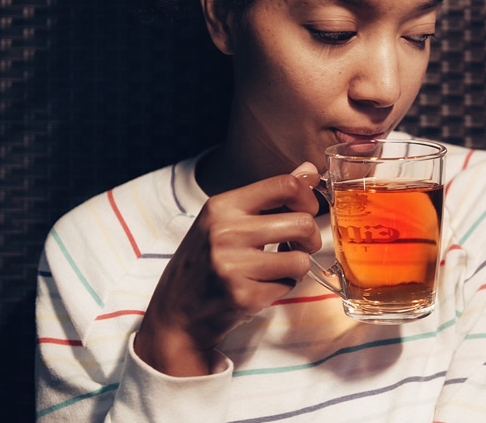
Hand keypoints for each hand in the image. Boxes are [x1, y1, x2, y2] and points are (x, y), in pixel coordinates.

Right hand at [134, 163, 321, 375]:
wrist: (174, 313)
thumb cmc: (204, 261)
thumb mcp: (226, 220)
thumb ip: (270, 196)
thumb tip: (310, 172)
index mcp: (222, 206)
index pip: (284, 185)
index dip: (307, 198)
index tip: (305, 211)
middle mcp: (226, 232)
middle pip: (302, 223)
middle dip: (311, 238)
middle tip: (300, 245)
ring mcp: (233, 266)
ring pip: (301, 259)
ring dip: (297, 266)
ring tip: (277, 267)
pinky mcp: (243, 296)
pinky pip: (288, 286)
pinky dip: (282, 287)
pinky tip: (261, 285)